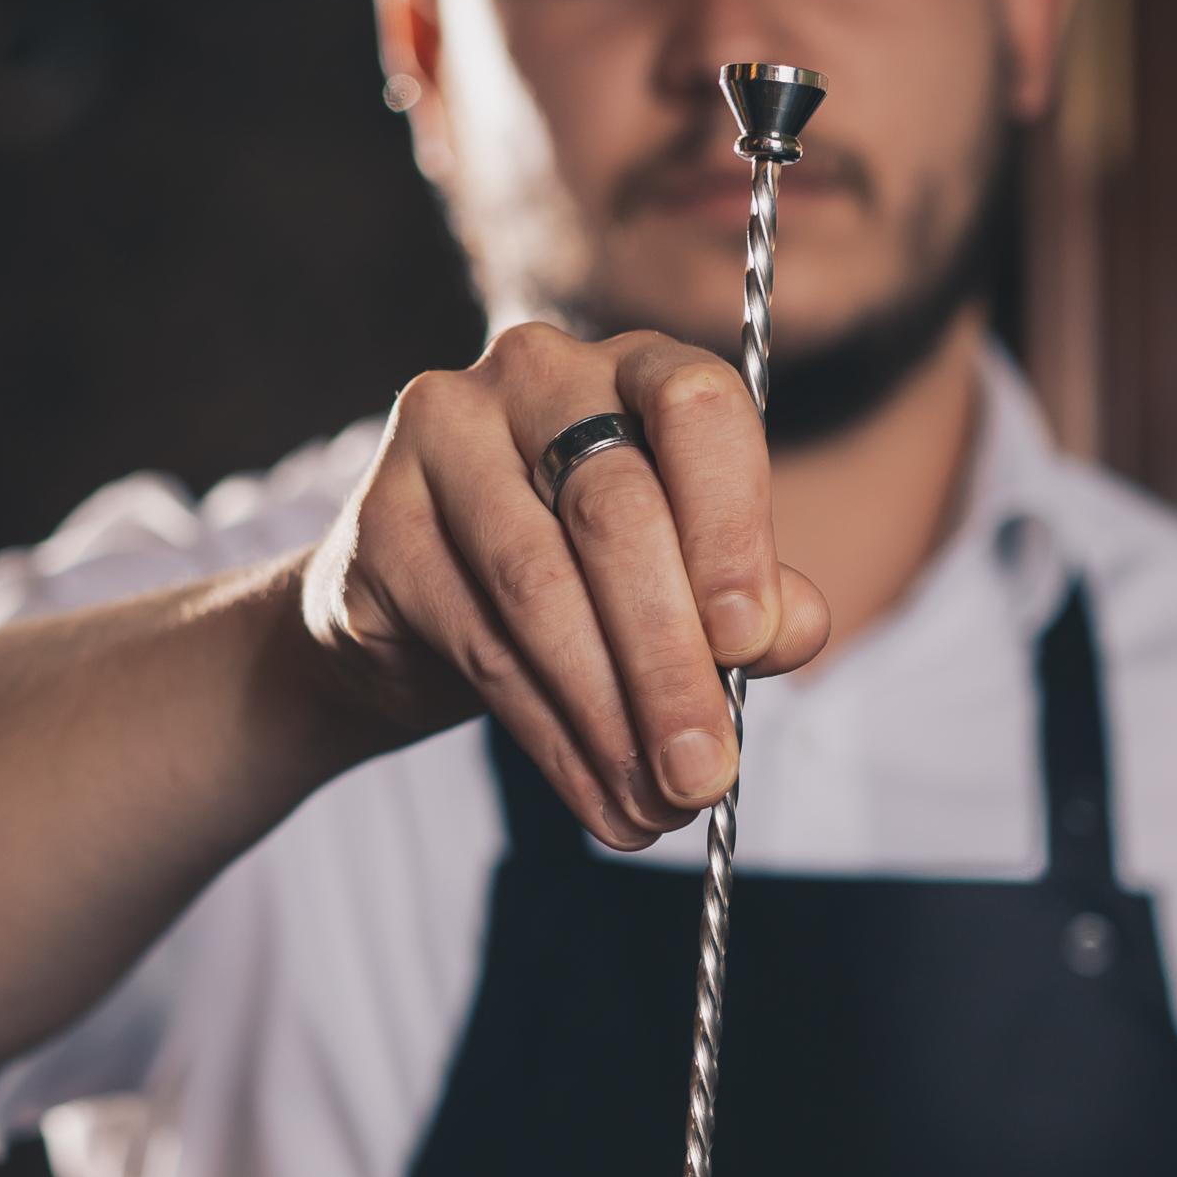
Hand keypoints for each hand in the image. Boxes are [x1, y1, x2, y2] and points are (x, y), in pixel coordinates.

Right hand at [295, 323, 833, 847]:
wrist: (422, 622)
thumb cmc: (585, 586)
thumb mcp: (683, 586)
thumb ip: (750, 599)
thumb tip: (798, 629)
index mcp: (636, 369)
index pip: (699, 408)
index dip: (731, 527)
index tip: (752, 644)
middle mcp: (536, 375)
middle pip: (616, 513)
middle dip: (670, 662)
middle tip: (706, 773)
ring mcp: (442, 436)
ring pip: (541, 587)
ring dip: (611, 717)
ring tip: (659, 807)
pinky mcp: (379, 522)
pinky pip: (479, 643)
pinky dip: (552, 738)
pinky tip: (597, 799)